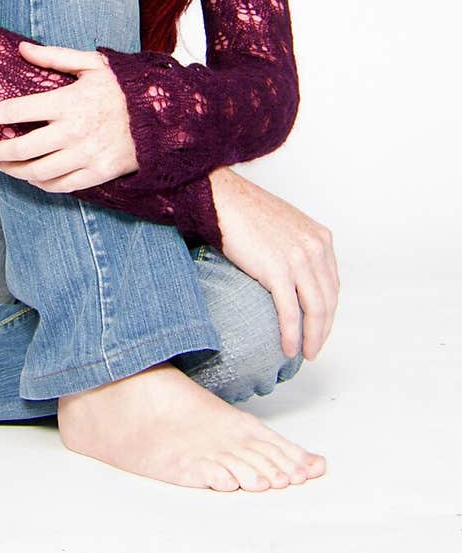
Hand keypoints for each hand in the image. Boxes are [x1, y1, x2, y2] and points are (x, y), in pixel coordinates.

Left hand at [0, 40, 138, 192]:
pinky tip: (32, 176)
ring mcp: (85, 155)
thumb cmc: (125, 86)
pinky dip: (41, 183)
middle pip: (20, 147)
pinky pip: (60, 186)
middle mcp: (73, 131)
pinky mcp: (98, 173)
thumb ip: (55, 57)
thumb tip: (21, 48)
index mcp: (68, 102)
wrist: (166, 116)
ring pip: (37, 171)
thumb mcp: (92, 64)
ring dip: (13, 169)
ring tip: (3, 164)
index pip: (15, 110)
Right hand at [209, 167, 339, 362]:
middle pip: (328, 300)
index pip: (332, 284)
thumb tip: (290, 278)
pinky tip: (289, 347)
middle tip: (314, 348)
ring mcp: (298, 258)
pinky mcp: (278, 270)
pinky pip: (291, 311)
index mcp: (320, 238)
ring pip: (315, 309)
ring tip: (304, 353)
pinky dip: (292, 334)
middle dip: (323, 329)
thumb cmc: (243, 212)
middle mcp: (315, 247)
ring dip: (312, 338)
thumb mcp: (283, 227)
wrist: (220, 199)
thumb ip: (295, 249)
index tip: (318, 328)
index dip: (328, 312)